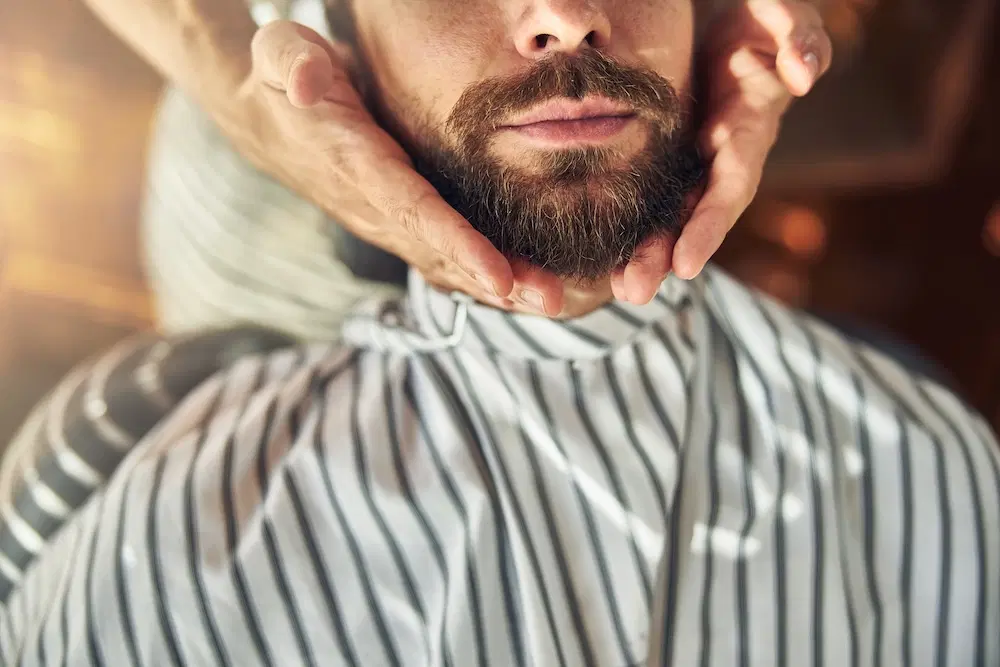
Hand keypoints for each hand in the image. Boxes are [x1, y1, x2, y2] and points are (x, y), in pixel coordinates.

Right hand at [231, 21, 566, 314]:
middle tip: (553, 301)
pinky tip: (525, 289)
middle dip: (496, 278)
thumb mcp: (278, 55)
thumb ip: (290, 62)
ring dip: (501, 285)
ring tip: (554, 301)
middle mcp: (374, 205)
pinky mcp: (399, 220)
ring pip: (447, 261)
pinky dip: (483, 274)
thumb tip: (303, 80)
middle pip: (442, 251)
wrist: (269, 120)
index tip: (499, 277)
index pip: (412, 210)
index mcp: (355, 164)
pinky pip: (444, 254)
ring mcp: (387, 219)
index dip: (456, 243)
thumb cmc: (283, 78)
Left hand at [611, 0, 832, 303]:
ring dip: (646, 253)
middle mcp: (720, 154)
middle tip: (634, 293)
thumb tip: (804, 76)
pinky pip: (645, 192)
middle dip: (667, 255)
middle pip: (695, 214)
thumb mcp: (780, 15)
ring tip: (617, 289)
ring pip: (669, 212)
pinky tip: (602, 253)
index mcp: (748, 127)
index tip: (685, 265)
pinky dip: (630, 223)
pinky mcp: (663, 152)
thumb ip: (798, 38)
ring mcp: (691, 156)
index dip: (710, 225)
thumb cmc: (758, 17)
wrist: (724, 15)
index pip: (731, 184)